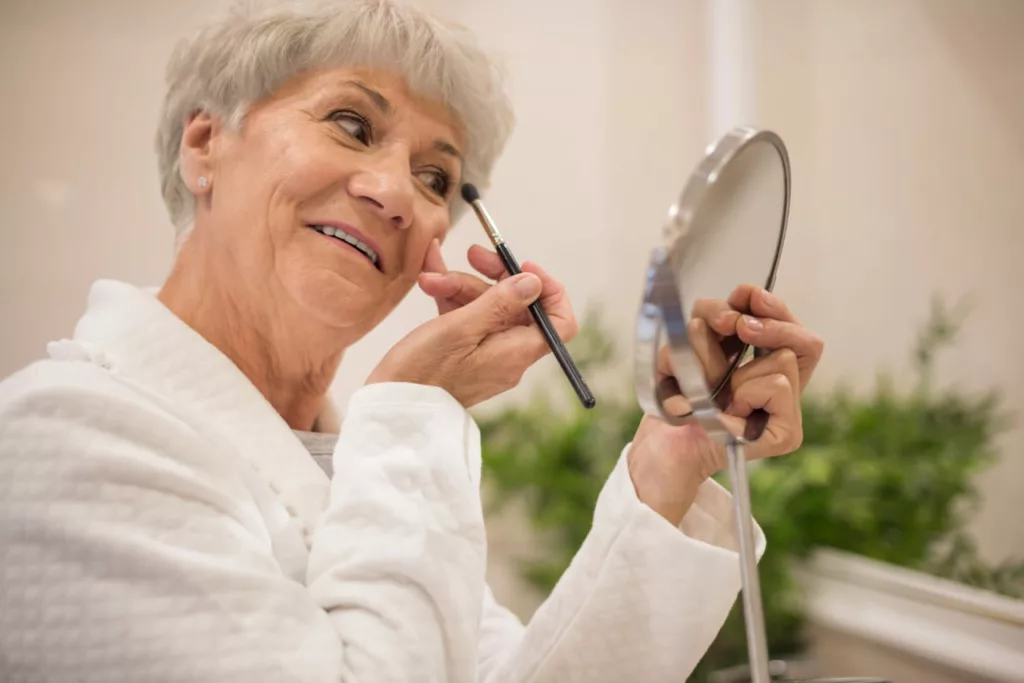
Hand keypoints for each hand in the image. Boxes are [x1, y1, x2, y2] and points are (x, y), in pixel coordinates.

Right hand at [366, 240, 578, 407]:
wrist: (394, 408)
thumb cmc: (424, 370)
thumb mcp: (461, 327)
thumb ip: (501, 302)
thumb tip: (534, 283)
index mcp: (517, 352)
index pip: (558, 322)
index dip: (549, 291)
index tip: (524, 268)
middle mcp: (508, 355)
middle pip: (517, 305)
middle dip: (492, 277)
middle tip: (472, 254)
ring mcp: (486, 355)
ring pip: (487, 308)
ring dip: (461, 286)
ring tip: (430, 279)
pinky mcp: (464, 354)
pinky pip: (468, 319)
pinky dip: (452, 298)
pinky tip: (430, 278)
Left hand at [627, 285, 823, 525]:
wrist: (663, 444)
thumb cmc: (676, 398)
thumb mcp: (690, 349)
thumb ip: (712, 325)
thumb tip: (734, 313)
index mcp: (764, 364)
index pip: (791, 326)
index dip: (772, 306)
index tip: (744, 294)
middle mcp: (783, 388)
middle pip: (803, 340)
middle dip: (769, 324)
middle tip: (738, 326)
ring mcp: (789, 412)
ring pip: (782, 359)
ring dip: (739, 368)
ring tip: (718, 393)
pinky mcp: (788, 434)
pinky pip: (776, 386)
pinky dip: (745, 390)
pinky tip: (728, 411)